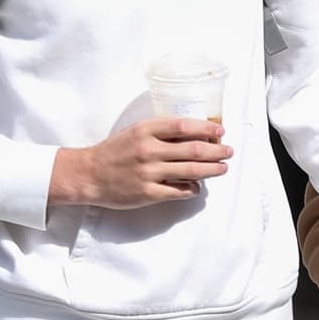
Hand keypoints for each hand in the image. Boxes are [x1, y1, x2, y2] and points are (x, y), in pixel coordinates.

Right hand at [50, 118, 231, 209]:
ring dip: (211, 169)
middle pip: (193, 149)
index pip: (183, 126)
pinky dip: (192, 188)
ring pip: (190, 171)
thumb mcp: (135, 133)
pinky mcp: (147, 193)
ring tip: (222, 168)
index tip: (220, 130)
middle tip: (228, 151)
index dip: (206, 127)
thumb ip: (160, 132)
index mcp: (145, 130)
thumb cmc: (114, 152)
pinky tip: (197, 186)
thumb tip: (192, 135)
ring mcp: (149, 173)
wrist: (89, 174)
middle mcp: (148, 150)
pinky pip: (178, 191)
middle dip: (216, 151)